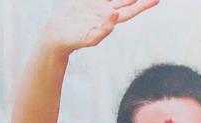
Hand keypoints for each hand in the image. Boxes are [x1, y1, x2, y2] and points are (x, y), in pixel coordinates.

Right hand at [40, 0, 158, 53]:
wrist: (56, 35)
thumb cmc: (74, 41)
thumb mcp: (89, 38)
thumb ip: (104, 29)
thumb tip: (115, 15)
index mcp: (110, 19)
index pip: (131, 11)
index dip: (144, 5)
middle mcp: (106, 10)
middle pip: (127, 0)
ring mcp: (97, 4)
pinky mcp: (86, 0)